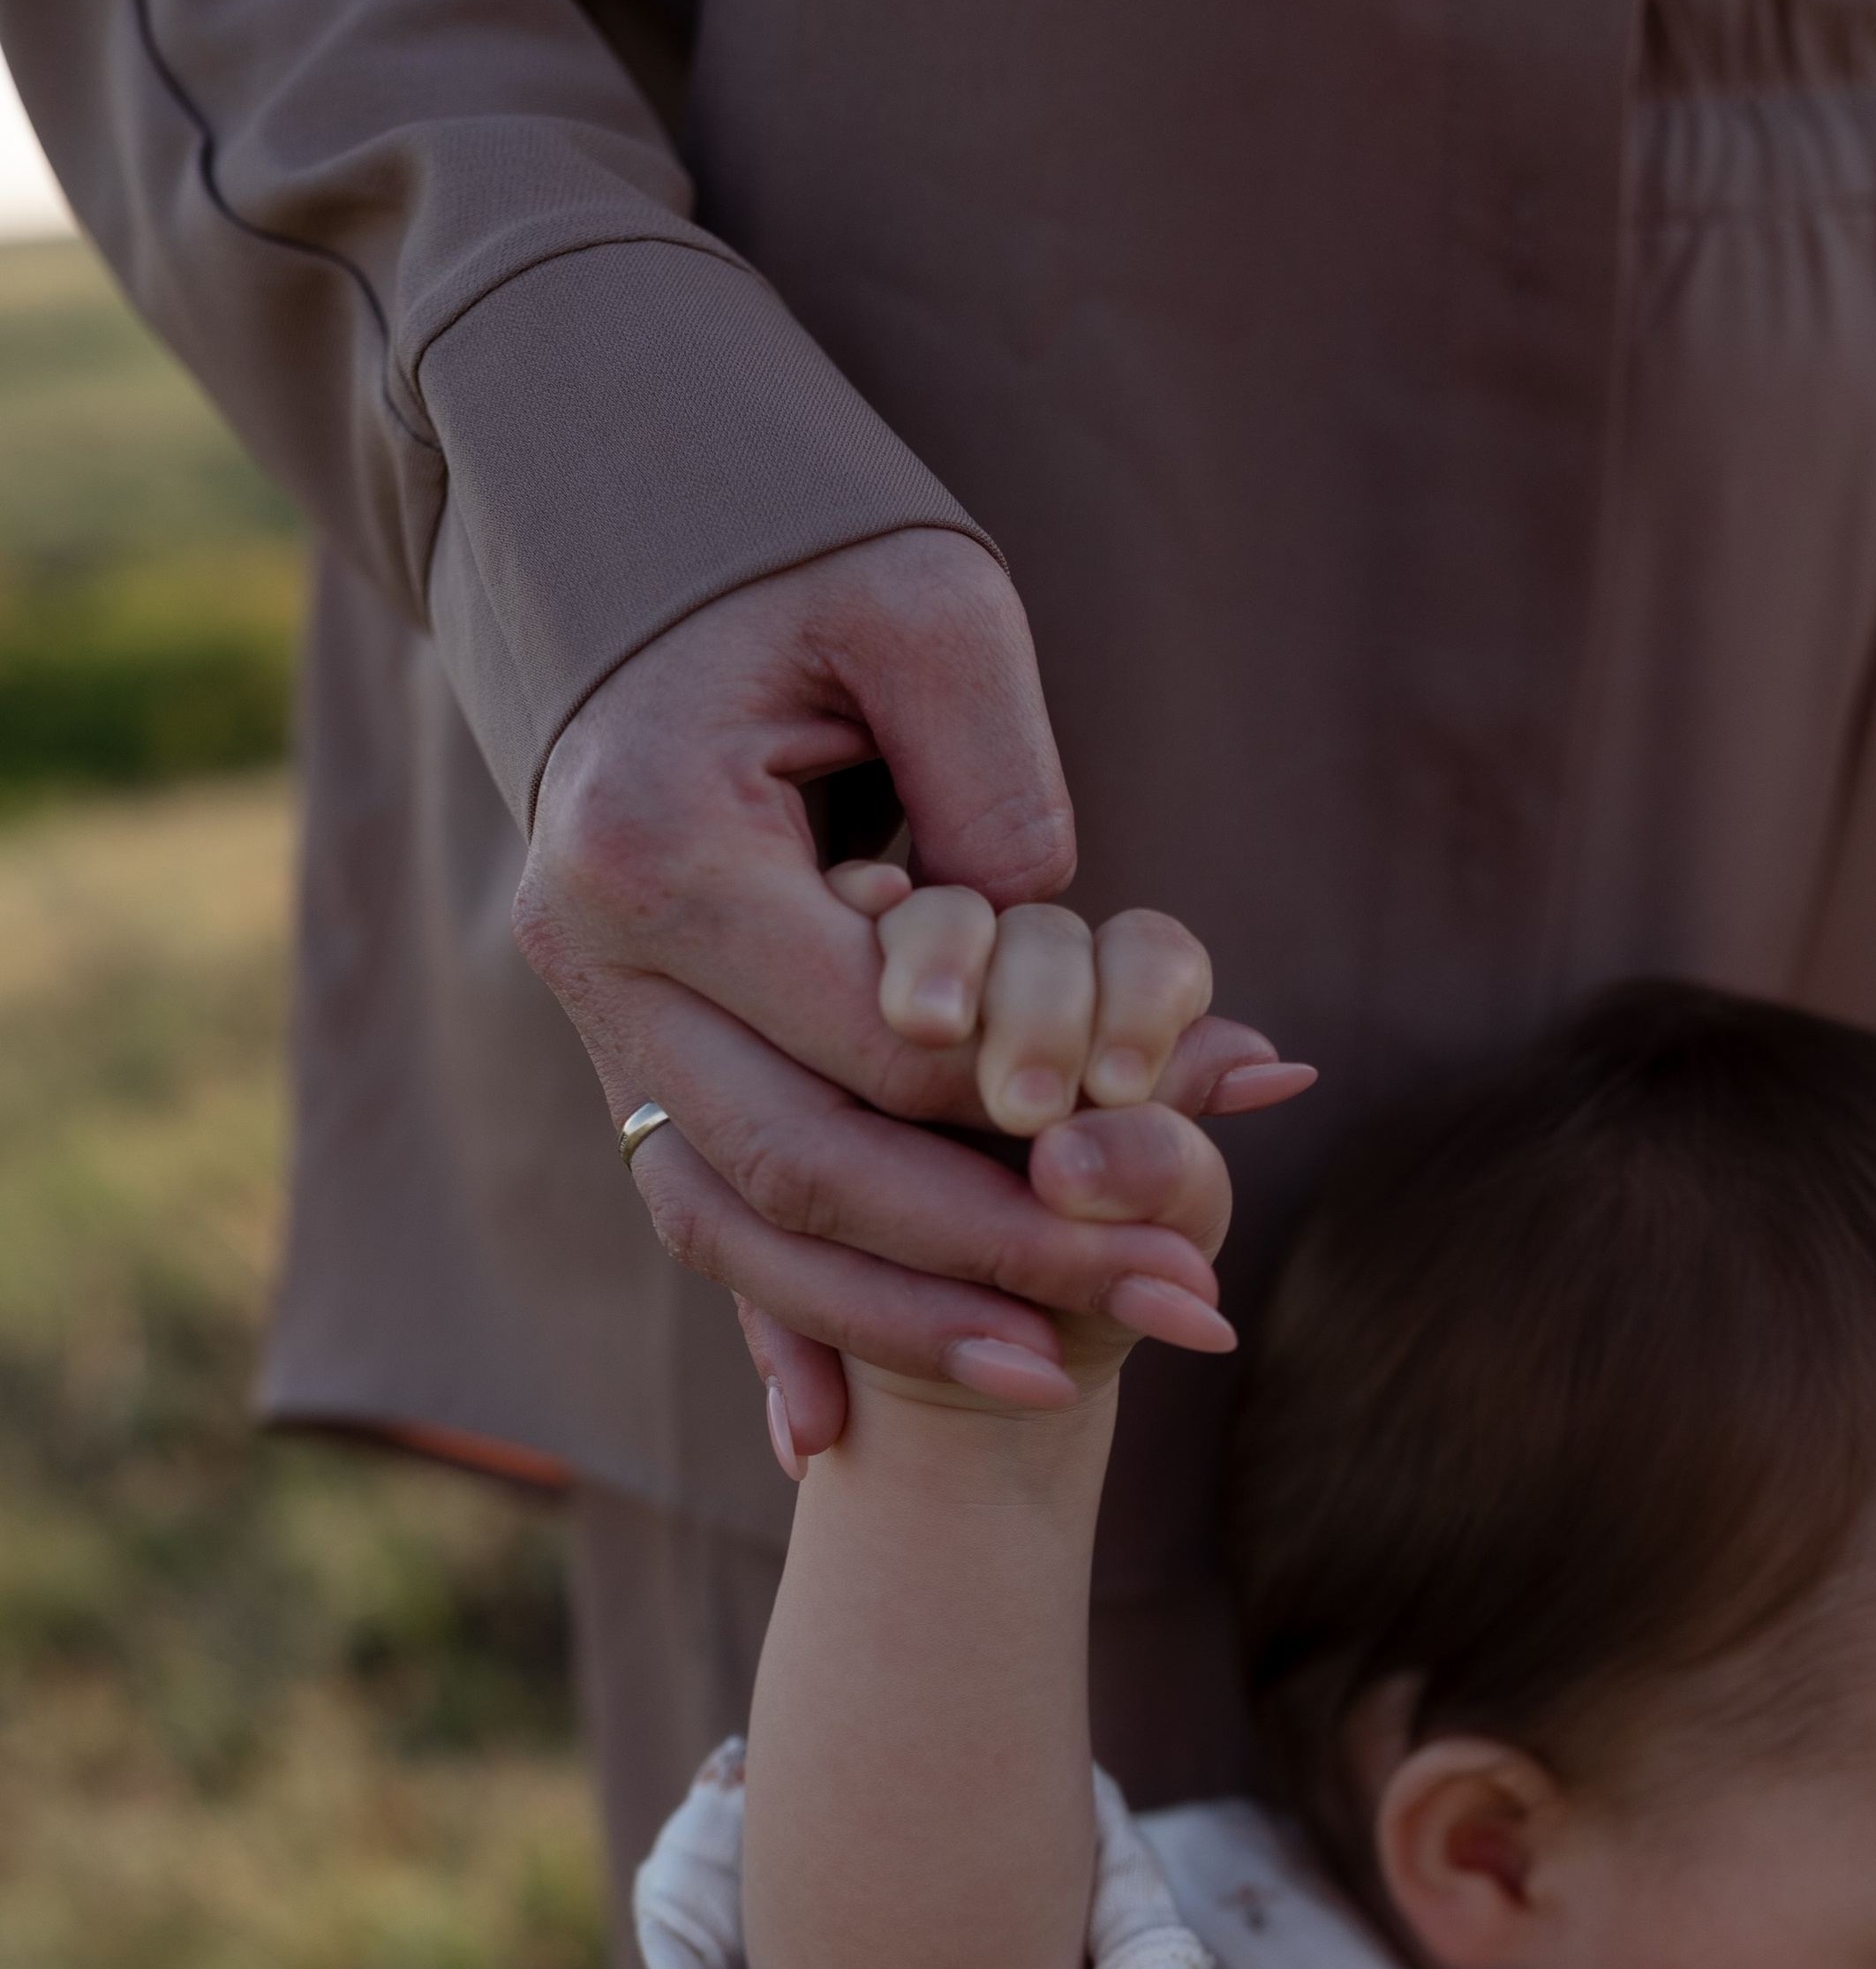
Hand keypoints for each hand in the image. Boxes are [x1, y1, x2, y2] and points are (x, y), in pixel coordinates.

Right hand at [513, 532, 1305, 1447]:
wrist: (626, 531)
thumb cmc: (796, 545)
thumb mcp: (927, 614)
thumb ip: (996, 798)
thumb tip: (1055, 984)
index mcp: (659, 851)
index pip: (873, 1048)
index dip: (1034, 1135)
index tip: (1189, 1181)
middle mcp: (594, 959)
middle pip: (802, 1169)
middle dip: (992, 1261)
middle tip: (1174, 1306)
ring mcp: (594, 1016)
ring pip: (733, 1226)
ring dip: (894, 1320)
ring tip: (1058, 1385)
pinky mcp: (625, 1047)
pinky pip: (688, 1212)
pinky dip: (768, 1323)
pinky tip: (834, 1436)